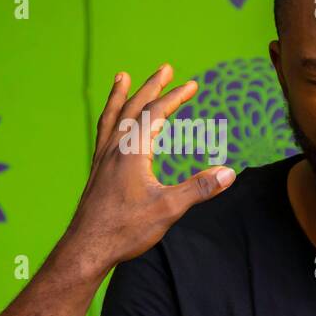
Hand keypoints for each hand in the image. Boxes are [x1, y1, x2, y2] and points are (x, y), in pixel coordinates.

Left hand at [62, 65, 235, 278]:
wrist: (87, 248)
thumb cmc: (125, 230)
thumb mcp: (168, 209)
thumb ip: (198, 188)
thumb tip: (229, 173)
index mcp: (132, 151)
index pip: (156, 113)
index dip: (175, 96)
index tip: (192, 84)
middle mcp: (114, 148)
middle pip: (133, 107)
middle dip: (152, 86)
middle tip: (165, 68)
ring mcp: (102, 158)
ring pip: (112, 117)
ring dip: (121, 95)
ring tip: (122, 77)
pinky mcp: (97, 171)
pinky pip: (103, 133)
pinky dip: (110, 118)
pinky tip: (112, 123)